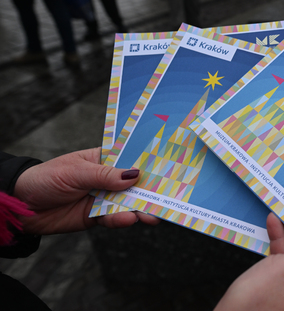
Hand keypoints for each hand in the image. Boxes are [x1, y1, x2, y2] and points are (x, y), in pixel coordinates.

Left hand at [13, 147, 159, 234]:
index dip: (148, 162)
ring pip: (128, 202)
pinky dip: (123, 220)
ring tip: (152, 214)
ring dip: (141, 208)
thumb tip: (134, 175)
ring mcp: (104, 197)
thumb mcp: (75, 172)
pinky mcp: (97, 217)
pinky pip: (114, 218)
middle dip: (150, 189)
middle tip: (168, 195)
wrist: (21, 208)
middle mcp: (107, 178)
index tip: (168, 167)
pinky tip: (130, 219)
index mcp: (103, 159)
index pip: (130, 158)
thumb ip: (105, 175)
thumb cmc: (44, 179)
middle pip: (134, 183)